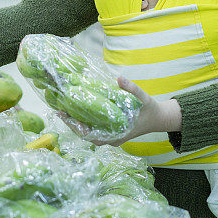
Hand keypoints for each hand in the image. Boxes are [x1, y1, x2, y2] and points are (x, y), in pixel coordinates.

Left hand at [59, 77, 180, 146]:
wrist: (158, 118)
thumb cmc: (150, 109)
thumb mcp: (143, 97)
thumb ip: (131, 89)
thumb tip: (119, 78)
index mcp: (118, 134)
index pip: (92, 136)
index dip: (78, 128)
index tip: (66, 117)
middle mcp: (112, 138)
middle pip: (86, 135)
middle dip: (72, 124)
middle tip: (59, 110)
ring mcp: (110, 136)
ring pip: (88, 133)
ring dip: (76, 123)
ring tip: (63, 109)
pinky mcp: (110, 132)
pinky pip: (93, 129)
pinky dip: (83, 122)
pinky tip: (75, 111)